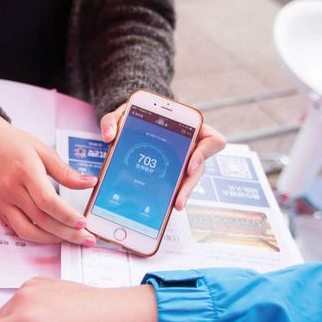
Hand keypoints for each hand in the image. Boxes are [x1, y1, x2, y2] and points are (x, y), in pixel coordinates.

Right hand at [0, 111, 97, 245]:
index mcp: (25, 171)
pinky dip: (37, 236)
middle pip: (41, 220)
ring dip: (52, 240)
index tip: (84, 223)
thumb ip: (66, 171)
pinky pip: (18, 230)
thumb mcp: (44, 150)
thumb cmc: (15, 144)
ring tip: (71, 239)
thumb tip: (90, 183)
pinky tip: (52, 235)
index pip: (47, 201)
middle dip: (67, 233)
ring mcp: (3, 202)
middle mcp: (11, 190)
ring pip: (28, 231)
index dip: (66, 215)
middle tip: (87, 239)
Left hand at [100, 104, 225, 209]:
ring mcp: (182, 162)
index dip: (204, 154)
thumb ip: (112, 121)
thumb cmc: (134, 116)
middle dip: (189, 186)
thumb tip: (109, 137)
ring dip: (181, 195)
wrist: (132, 124)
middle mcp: (189, 147)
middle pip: (199, 168)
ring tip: (171, 208)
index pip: (212, 140)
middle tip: (178, 201)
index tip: (189, 165)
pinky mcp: (170, 174)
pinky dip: (168, 196)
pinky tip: (157, 208)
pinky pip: (175, 186)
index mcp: (187, 128)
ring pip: (189, 181)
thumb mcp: (122, 114)